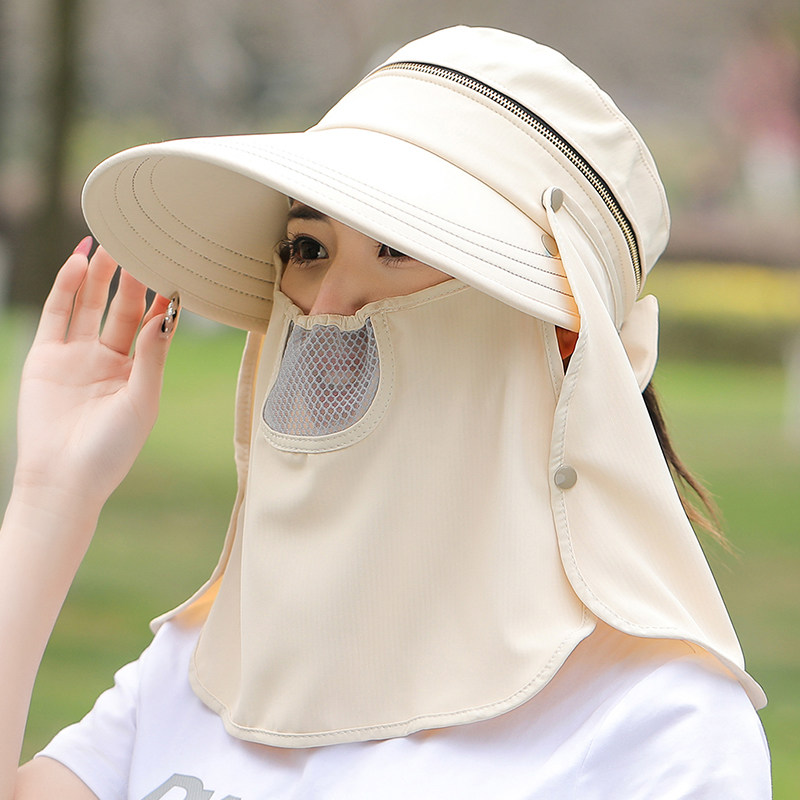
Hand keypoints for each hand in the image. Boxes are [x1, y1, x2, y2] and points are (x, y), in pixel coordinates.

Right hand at [13, 240, 176, 511]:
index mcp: (139, 371)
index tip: (175, 267)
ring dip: (99, 275)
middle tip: (142, 244)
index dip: (162, 298)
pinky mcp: (46, 356)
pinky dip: (67, 287)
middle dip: (132, 278)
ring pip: (90, 304)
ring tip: (110, 242)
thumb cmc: (112, 449)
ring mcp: (77, 356)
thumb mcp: (141, 400)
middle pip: (123, 308)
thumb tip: (165, 316)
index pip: (153, 324)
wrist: (63, 478)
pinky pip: (58, 314)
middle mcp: (109, 359)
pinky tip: (80, 263)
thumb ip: (152, 357)